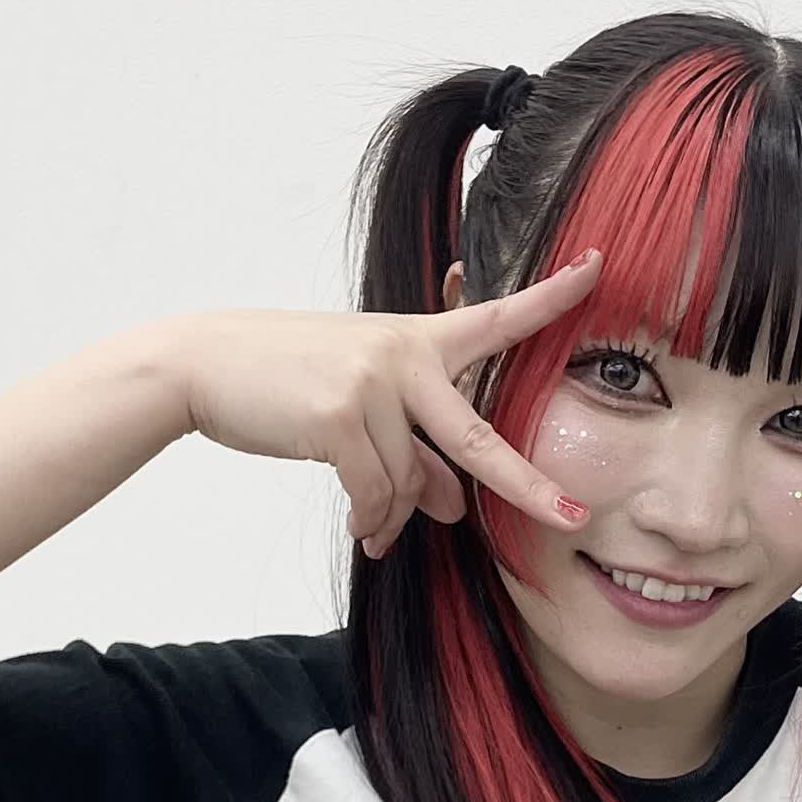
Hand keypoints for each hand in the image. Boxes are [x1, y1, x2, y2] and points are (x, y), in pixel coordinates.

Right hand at [169, 247, 602, 557]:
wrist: (203, 365)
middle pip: (477, 438)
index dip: (550, 299)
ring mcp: (373, 383)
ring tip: (372, 527)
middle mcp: (404, 355)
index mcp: (418, 340)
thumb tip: (456, 507)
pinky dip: (369, 520)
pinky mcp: (339, 415)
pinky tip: (361, 531)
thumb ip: (417, 454)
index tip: (598, 270)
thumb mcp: (362, 410)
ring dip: (390, 516)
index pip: (494, 318)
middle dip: (526, 484)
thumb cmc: (287, 382)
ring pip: (406, 486)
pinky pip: (373, 494)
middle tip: (570, 517)